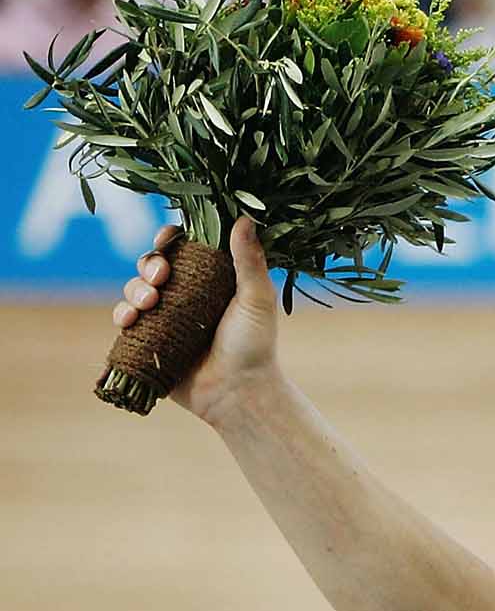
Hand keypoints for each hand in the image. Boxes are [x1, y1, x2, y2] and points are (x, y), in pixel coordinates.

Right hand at [111, 216, 280, 426]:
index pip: (184, 249)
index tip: (169, 237)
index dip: (170, 239)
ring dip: (134, 288)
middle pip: (153, 265)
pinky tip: (129, 318)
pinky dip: (122, 314)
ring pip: (135, 289)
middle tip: (161, 276)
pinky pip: (125, 320)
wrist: (239, 393)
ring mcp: (165, 319)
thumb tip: (243, 217)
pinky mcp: (149, 341)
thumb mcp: (256, 298)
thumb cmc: (254, 346)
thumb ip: (248, 260)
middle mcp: (186, 297)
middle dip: (150, 264)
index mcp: (211, 281)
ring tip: (149, 302)